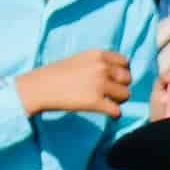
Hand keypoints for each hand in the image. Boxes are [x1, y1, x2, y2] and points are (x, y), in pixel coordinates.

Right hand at [13, 48, 134, 115]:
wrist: (41, 87)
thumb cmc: (58, 74)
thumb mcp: (81, 59)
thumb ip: (99, 63)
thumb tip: (118, 74)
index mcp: (98, 55)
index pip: (125, 63)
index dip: (122, 72)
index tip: (114, 80)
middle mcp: (102, 68)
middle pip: (128, 79)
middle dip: (121, 87)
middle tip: (110, 94)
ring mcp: (99, 85)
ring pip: (125, 95)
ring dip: (118, 101)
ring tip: (107, 103)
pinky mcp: (95, 102)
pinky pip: (117, 111)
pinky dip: (115, 114)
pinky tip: (108, 114)